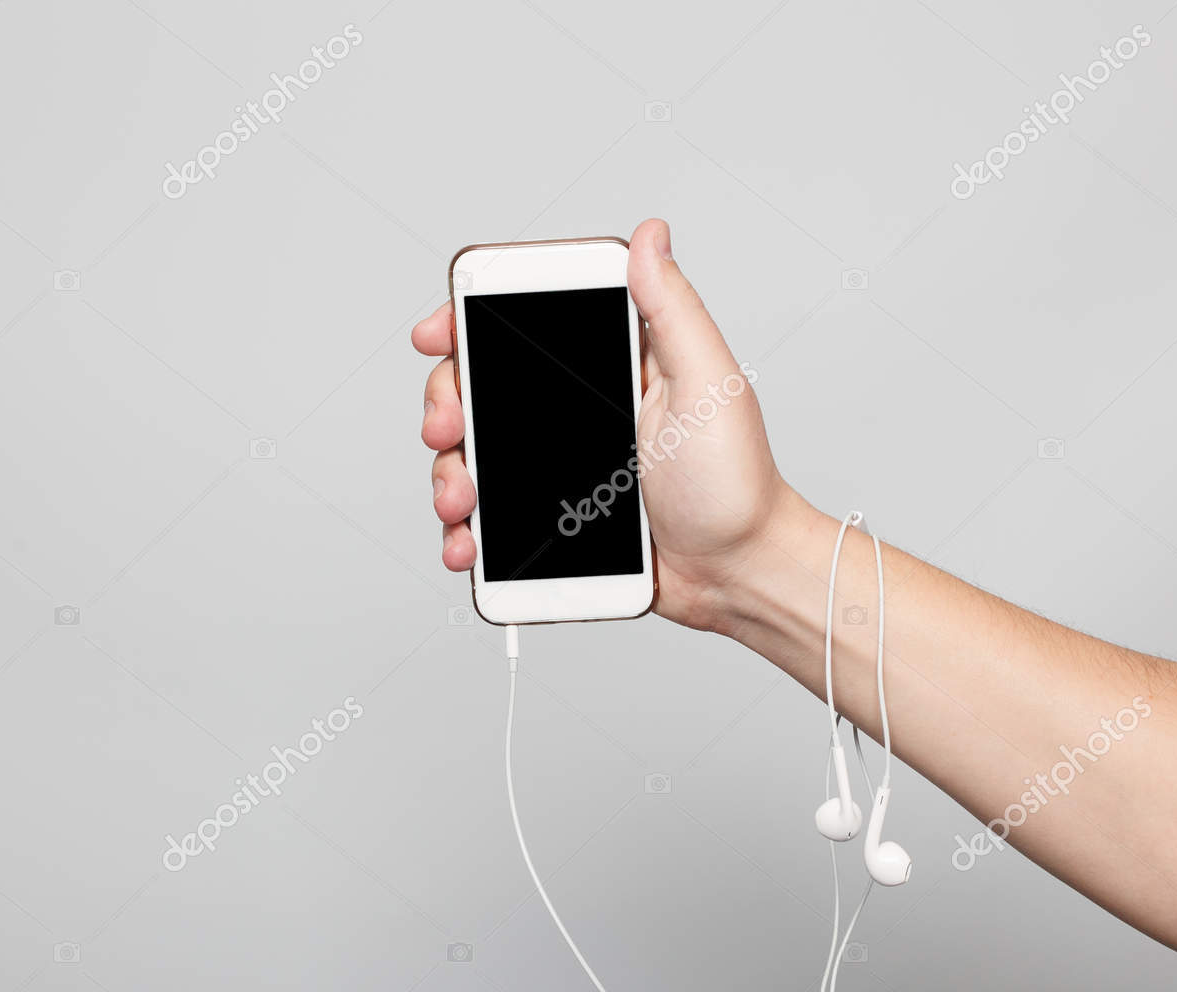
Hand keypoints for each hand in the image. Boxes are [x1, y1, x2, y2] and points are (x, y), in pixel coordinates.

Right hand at [414, 218, 795, 630]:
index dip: (468, 323)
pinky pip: (489, 521)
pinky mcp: (549, 522)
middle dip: (445, 405)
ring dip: (448, 474)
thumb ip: (672, 310)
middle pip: (478, 390)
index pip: (522, 327)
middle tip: (448, 428)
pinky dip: (466, 532)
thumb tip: (650, 235)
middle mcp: (574, 412)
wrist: (738, 571)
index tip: (438, 334)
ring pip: (472, 457)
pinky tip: (468, 543)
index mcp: (607, 367)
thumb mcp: (708, 383)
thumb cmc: (735, 481)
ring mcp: (556, 468)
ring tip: (460, 502)